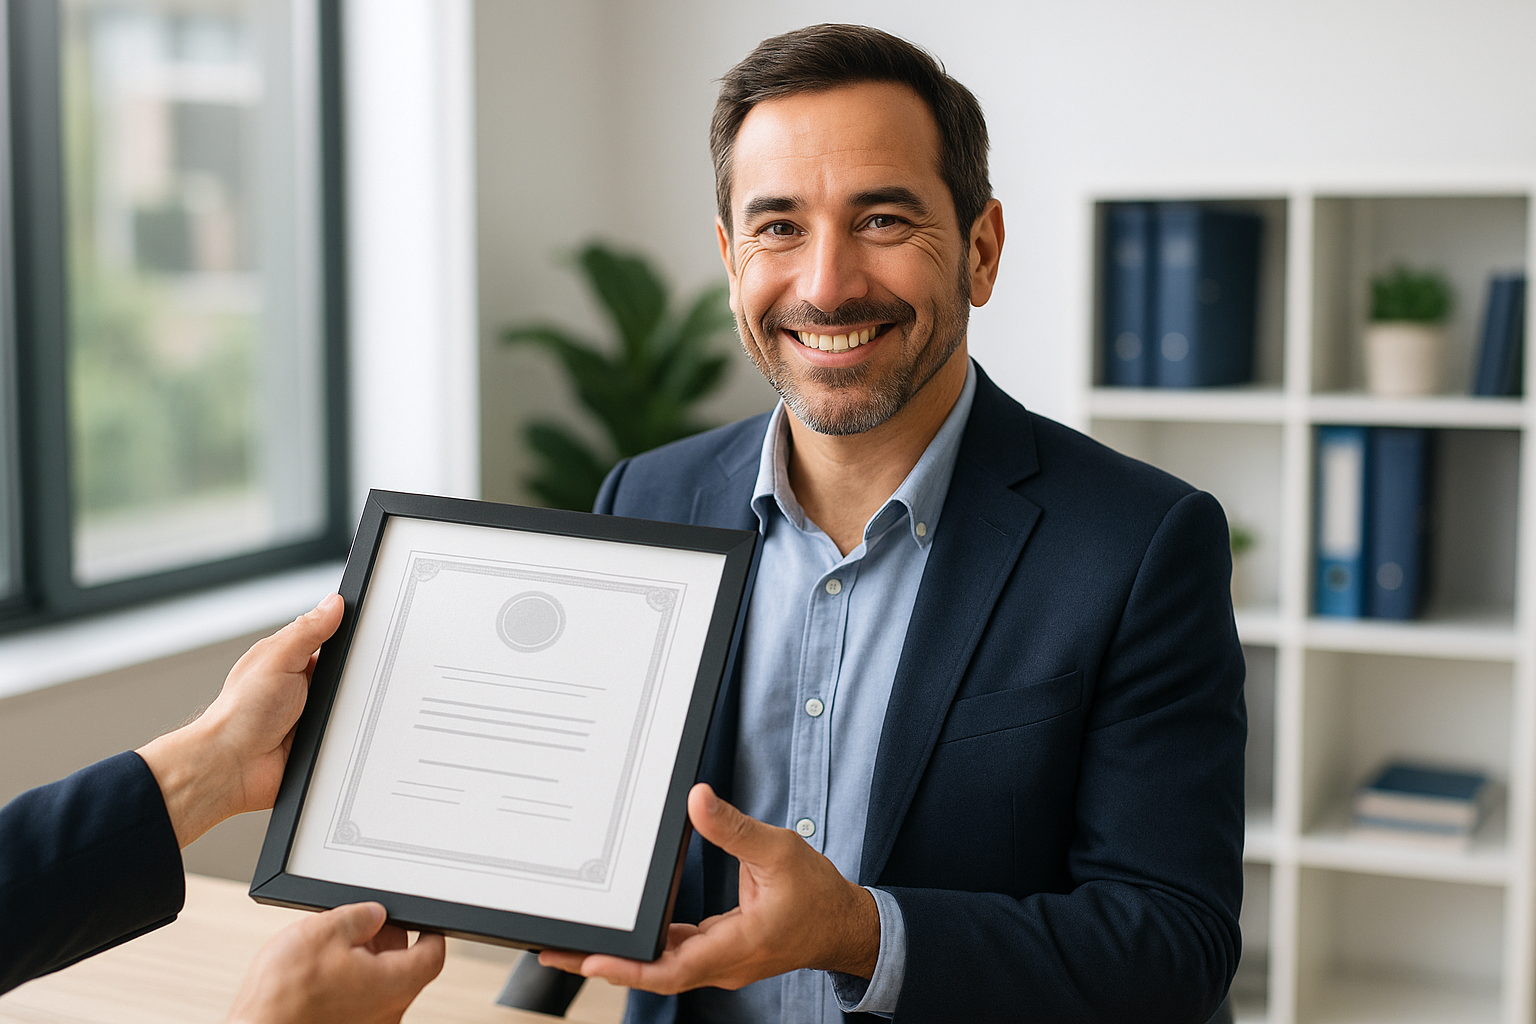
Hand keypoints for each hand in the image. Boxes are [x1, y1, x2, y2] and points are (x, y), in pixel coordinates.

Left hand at [137, 594, 344, 845]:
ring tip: (343, 708)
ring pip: (353, 705)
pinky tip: (347, 731)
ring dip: (354, 707)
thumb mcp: (278, 658)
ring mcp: (313, 717)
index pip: (331, 642)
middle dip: (358, 676)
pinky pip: (350, 735)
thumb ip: (307, 630)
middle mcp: (303, 688)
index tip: (372, 632)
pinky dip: (353, 734)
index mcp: (290, 662)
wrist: (232, 768)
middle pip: (347, 675)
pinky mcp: (321, 743)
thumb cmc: (239, 714)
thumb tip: (333, 604)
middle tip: (357, 676)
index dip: (350, 638)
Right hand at [226, 902, 444, 1023]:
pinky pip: (358, 1005)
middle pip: (404, 970)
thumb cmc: (286, 997)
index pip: (432, 955)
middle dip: (386, 942)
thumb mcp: (325, 932)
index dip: (428, 930)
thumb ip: (359, 917)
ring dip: (364, 964)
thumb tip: (373, 914)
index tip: (421, 918)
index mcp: (395, 985)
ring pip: (378, 988)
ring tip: (333, 946)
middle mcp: (387, 1014)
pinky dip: (348, 986)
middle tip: (364, 924)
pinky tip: (321, 974)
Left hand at [539, 783, 879, 992]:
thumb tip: (696, 800)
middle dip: (604, 964)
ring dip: (620, 959)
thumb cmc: (818, 894)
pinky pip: (675, 954)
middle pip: (654, 972)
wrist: (844, 925)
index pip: (672, 968)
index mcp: (737, 945)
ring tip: (574, 944)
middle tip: (555, 949)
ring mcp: (719, 961)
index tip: (591, 959)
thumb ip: (735, 829)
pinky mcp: (719, 951)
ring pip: (661, 967)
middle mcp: (722, 963)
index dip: (629, 967)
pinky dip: (646, 947)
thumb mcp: (780, 850)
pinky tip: (624, 931)